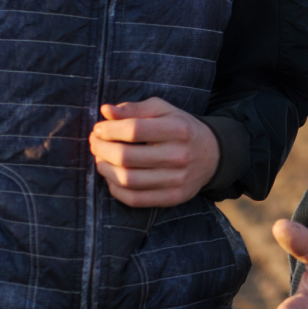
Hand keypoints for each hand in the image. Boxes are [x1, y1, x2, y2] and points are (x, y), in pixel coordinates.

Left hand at [90, 97, 219, 207]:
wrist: (212, 155)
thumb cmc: (180, 128)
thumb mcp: (163, 110)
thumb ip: (134, 108)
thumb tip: (105, 110)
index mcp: (178, 129)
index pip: (133, 130)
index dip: (109, 130)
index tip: (98, 129)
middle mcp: (179, 156)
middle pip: (127, 157)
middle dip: (102, 149)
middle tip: (95, 143)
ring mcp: (177, 180)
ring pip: (128, 180)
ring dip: (105, 169)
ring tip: (100, 159)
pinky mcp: (173, 198)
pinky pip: (135, 199)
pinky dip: (116, 189)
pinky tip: (111, 177)